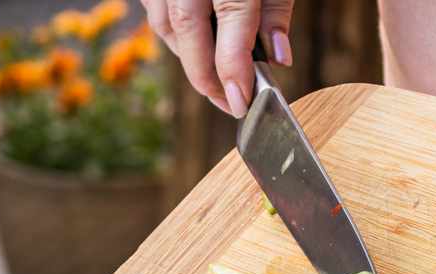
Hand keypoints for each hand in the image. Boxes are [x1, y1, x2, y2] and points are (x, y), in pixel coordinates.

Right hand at [140, 0, 294, 117]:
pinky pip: (156, 15)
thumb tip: (279, 57)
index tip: (242, 103)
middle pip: (187, 33)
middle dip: (208, 77)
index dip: (235, 70)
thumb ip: (275, 9)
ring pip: (167, 28)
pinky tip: (196, 45)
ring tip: (217, 78)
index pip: (230, 25)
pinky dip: (176, 34)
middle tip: (231, 103)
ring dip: (191, 58)